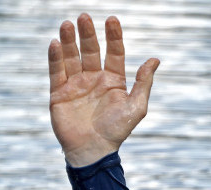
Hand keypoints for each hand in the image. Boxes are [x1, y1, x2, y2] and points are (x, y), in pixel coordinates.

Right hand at [48, 14, 158, 166]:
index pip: (114, 53)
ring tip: (68, 24)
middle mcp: (94, 79)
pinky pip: (56, 71)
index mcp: (113, 81)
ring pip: (71, 57)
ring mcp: (76, 84)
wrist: (93, 150)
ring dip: (69, 40)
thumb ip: (144, 82)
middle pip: (90, 51)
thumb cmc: (117, 131)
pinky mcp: (58, 92)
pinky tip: (56, 43)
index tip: (112, 20)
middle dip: (88, 34)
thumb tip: (155, 59)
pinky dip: (55, 58)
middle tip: (84, 17)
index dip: (113, 37)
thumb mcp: (136, 107)